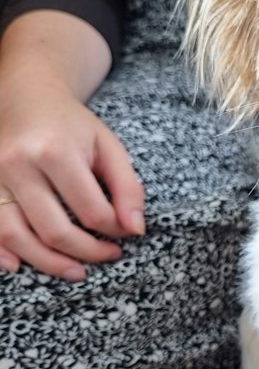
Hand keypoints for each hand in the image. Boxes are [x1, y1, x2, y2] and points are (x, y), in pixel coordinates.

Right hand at [0, 70, 144, 280]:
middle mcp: (19, 164)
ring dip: (48, 263)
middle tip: (107, 256)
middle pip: (54, 230)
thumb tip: (135, 229)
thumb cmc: (73, 126)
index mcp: (56, 151)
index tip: (124, 234)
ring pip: (16, 235)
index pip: (91, 211)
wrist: (27, 96)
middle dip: (86, 252)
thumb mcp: (109, 147)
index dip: (114, 231)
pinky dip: (1, 252)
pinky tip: (20, 265)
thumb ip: (128, 187)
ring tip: (76, 272)